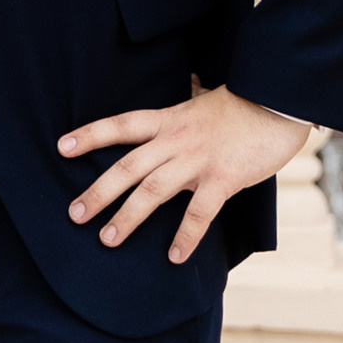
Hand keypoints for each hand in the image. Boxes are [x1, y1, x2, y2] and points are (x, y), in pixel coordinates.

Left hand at [57, 78, 309, 264]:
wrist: (280, 102)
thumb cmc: (245, 104)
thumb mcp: (207, 99)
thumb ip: (190, 101)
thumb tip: (187, 85)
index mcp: (170, 119)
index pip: (121, 125)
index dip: (90, 135)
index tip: (62, 147)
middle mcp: (177, 140)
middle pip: (127, 166)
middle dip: (99, 191)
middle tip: (74, 214)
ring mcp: (198, 160)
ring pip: (153, 191)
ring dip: (128, 217)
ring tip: (108, 239)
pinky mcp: (223, 178)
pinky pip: (200, 213)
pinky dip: (186, 236)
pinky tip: (174, 257)